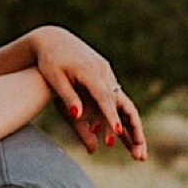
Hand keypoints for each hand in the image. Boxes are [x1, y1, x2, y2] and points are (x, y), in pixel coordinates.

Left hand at [27, 28, 146, 159]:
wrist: (52, 38)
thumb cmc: (49, 60)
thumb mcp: (55, 79)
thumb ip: (68, 97)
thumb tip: (77, 116)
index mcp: (90, 71)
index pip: (104, 98)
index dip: (111, 116)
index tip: (118, 132)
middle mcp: (103, 71)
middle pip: (121, 102)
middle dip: (131, 127)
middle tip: (138, 149)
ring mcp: (106, 72)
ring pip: (121, 102)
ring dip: (130, 124)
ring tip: (137, 148)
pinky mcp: (104, 74)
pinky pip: (114, 98)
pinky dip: (119, 115)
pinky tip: (121, 134)